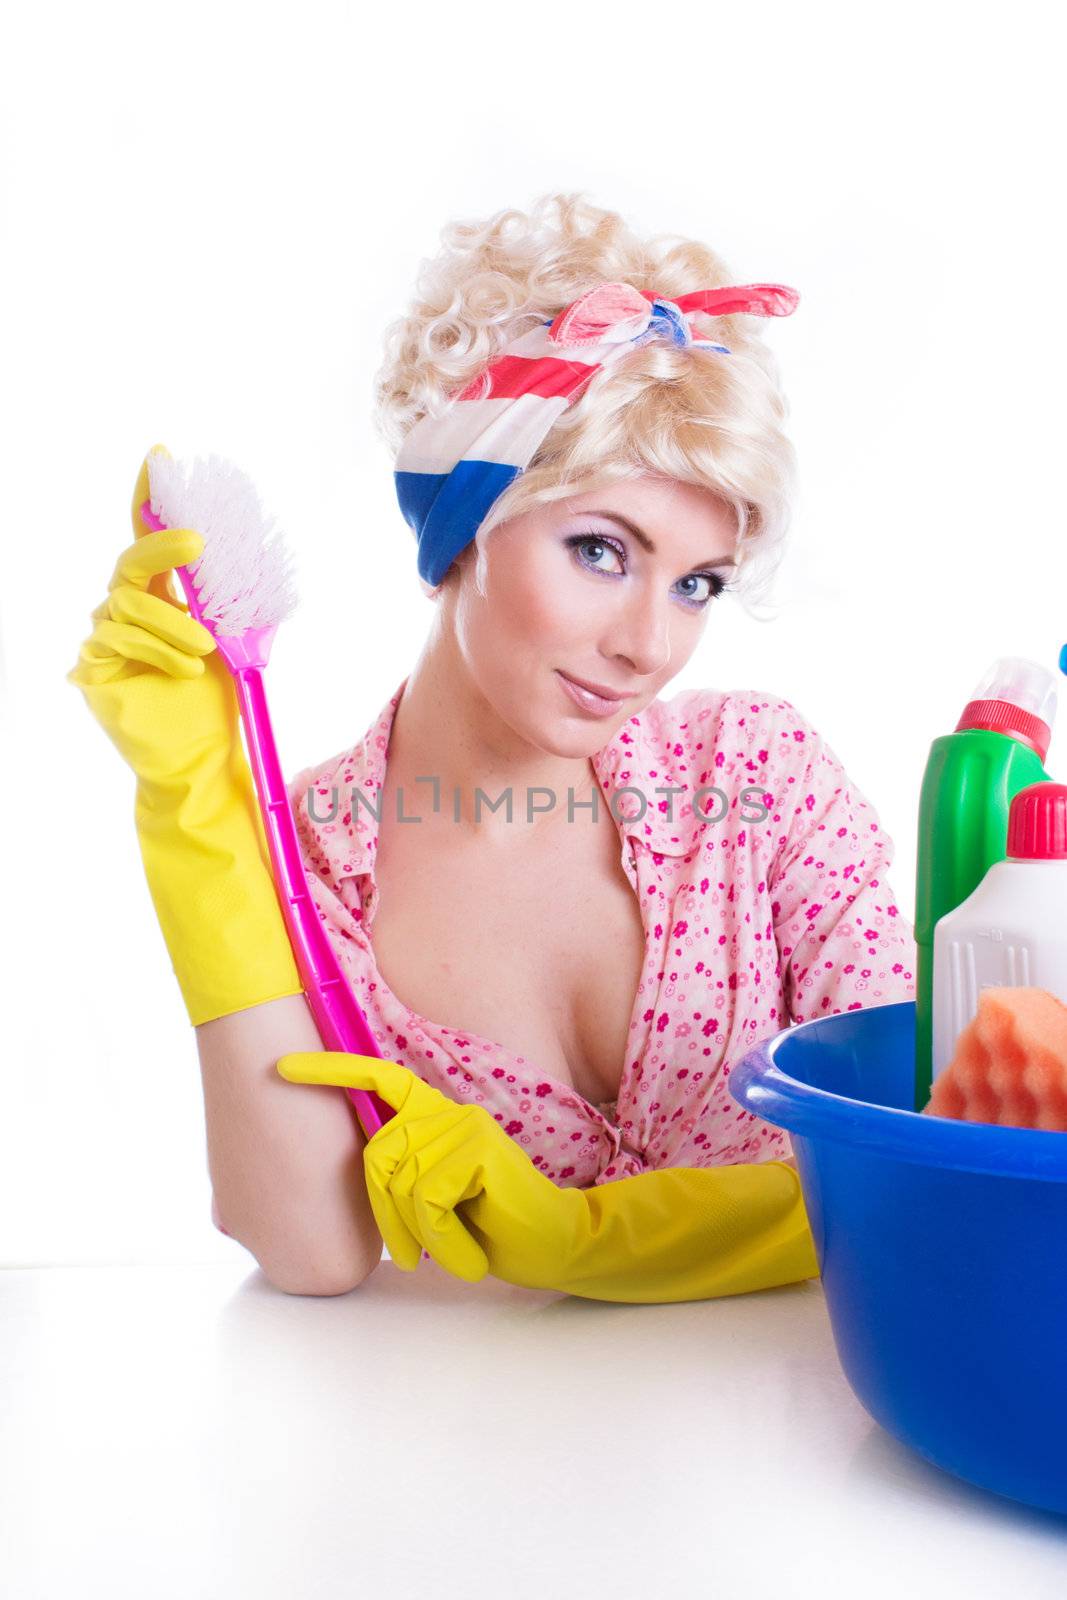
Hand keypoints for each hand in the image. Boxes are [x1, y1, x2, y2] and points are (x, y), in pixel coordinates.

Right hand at [66, 443, 235, 780]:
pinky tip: (185, 671)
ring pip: (127, 604)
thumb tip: (229, 551)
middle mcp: (128, 609)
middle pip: (131, 561)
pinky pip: (115, 640)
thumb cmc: (216, 701)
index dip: (149, 496)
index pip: (147, 536)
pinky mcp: (92, 668)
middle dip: (162, 546)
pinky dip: (156, 650)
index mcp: (162, 596)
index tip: (161, 456)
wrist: (203, 758)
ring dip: (173, 623)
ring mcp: (106, 638)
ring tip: (204, 650)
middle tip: (197, 542)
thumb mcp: (232, 642)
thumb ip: (223, 599)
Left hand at [275, 1051, 585, 1285]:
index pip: (378, 1080)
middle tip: (409, 1255)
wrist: (554, 1244)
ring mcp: (465, 1126)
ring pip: (400, 1182)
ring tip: (454, 1250)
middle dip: (384, 1215)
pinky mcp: (480, 1150)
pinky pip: (427, 1199)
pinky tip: (467, 1253)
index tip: (281, 1068)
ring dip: (418, 1233)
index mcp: (433, 1118)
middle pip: (376, 1154)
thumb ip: (400, 1179)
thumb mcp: (433, 1201)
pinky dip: (440, 1237)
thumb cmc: (490, 1228)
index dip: (331, 1072)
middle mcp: (447, 1112)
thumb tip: (353, 1183)